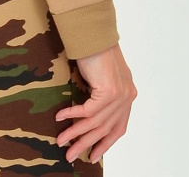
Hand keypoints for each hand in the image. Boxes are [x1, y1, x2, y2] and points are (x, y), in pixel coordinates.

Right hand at [55, 42, 136, 164]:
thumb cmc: (96, 50)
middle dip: (86, 144)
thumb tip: (91, 114)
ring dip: (75, 133)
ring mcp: (120, 95)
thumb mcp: (103, 76)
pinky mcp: (109, 91)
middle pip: (105, 129)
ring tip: (61, 141)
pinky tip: (60, 117)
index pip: (118, 128)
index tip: (93, 156)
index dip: (105, 144)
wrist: (94, 33)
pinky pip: (87, 111)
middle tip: (71, 155)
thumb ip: (104, 94)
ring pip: (94, 123)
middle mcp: (127, 97)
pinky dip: (72, 115)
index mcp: (128, 95)